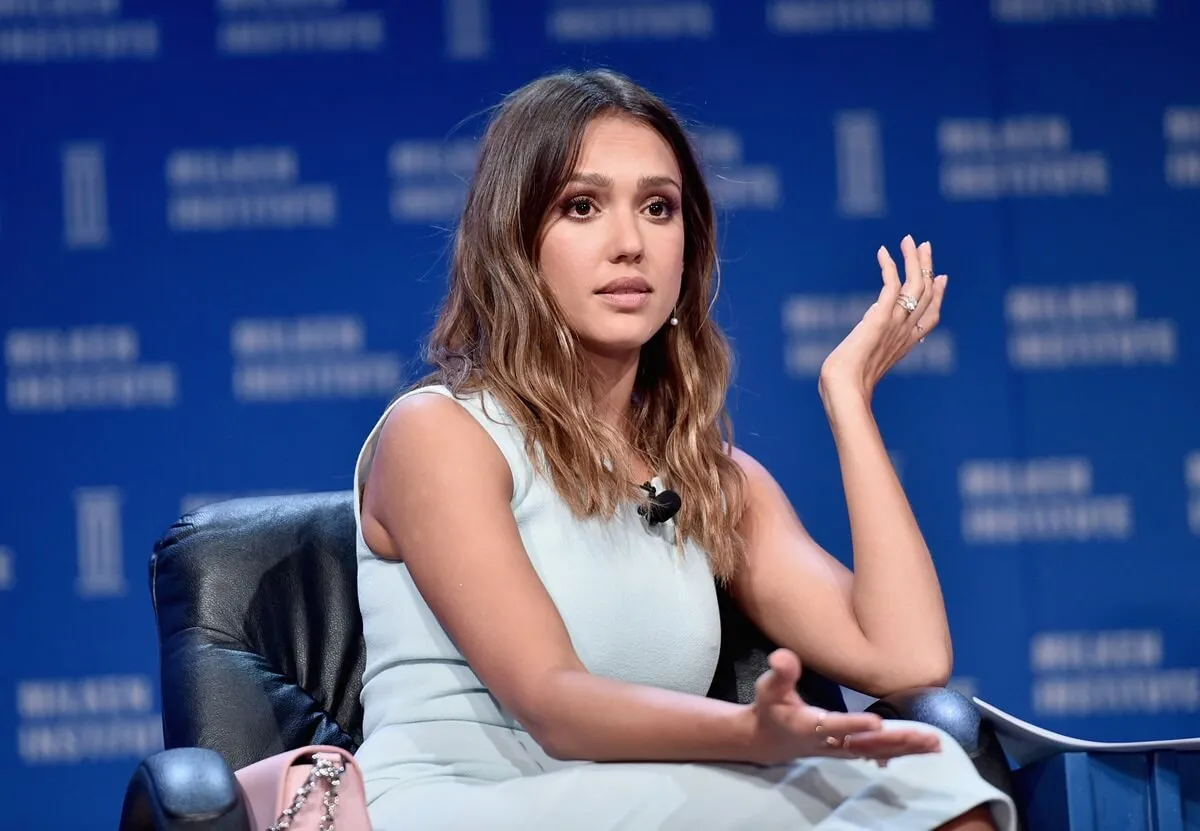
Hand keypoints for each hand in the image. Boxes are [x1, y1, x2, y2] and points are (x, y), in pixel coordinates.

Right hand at [742, 649, 941, 766]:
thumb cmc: (772, 708)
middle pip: (864, 744)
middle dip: (895, 741)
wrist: (771, 740)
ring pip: (877, 752)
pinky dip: (904, 752)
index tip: (876, 722)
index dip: (853, 725)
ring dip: (906, 748)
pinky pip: (881, 753)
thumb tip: (782, 655)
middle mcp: (828, 741)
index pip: (833, 726)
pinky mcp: (851, 750)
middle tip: (924, 736)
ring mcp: (841, 749)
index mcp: (807, 725)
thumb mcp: (769, 688)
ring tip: (934, 742)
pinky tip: (928, 748)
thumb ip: (781, 673)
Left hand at [819, 235, 947, 402]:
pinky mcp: (880, 318)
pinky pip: (892, 286)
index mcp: (906, 344)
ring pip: (915, 285)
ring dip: (913, 259)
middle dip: (927, 267)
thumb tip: (871, 317)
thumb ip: (873, 337)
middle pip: (928, 294)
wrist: (844, 391)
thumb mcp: (866, 357)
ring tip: (908, 240)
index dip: (939, 295)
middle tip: (924, 246)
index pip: (932, 316)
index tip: (940, 276)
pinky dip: (889, 266)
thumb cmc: (847, 383)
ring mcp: (895, 325)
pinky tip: (883, 252)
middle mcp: (905, 332)